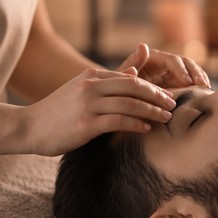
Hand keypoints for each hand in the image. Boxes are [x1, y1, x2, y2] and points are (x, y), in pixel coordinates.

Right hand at [22, 68, 175, 155]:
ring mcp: (88, 104)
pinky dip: (136, 124)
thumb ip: (110, 81)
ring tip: (166, 118)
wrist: (29, 127)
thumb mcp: (83, 89)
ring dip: (151, 111)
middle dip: (157, 96)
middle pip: (133, 87)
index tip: (166, 96)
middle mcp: (91, 86)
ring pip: (129, 103)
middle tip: (172, 105)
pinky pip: (119, 121)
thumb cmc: (60, 111)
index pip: (131, 78)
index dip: (152, 87)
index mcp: (92, 76)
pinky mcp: (86, 124)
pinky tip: (147, 128)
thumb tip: (135, 72)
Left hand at [117, 43, 209, 87]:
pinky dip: (199, 86)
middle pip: (186, 63)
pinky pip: (191, 82)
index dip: (181, 70)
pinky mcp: (177, 84)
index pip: (172, 60)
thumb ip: (132, 63)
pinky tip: (204, 93)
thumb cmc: (120, 87)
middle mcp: (165, 63)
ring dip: (200, 78)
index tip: (187, 82)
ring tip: (206, 90)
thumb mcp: (122, 77)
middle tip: (202, 86)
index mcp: (153, 58)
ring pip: (191, 71)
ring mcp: (172, 73)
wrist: (122, 99)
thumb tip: (143, 46)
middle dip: (196, 73)